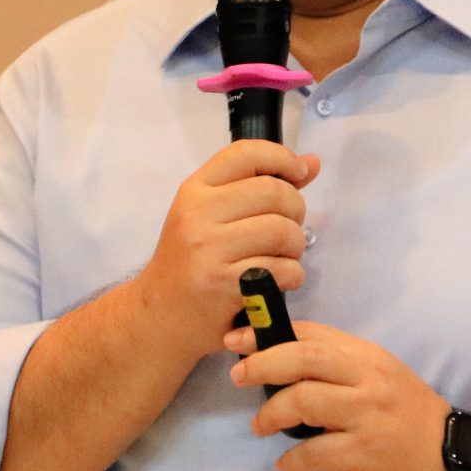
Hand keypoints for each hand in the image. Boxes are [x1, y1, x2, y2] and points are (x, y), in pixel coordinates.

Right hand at [133, 140, 319, 365]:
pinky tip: (277, 281)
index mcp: (194, 191)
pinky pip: (282, 270)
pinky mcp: (224, 286)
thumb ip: (257, 186)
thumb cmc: (190, 263)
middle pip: (274, 193)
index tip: (300, 173)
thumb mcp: (210, 216)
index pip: (246, 154)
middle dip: (296, 210)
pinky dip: (292, 276)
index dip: (283, 158)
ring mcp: (209, 251)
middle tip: (288, 229)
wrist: (159, 316)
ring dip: (295, 247)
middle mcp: (198, 215)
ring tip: (283, 256)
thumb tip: (311, 162)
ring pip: (282, 232)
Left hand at [227, 321, 452, 470]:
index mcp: (367, 356)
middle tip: (237, 376)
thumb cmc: (406, 417)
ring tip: (260, 427)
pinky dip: (293, 459)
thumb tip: (281, 359)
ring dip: (272, 413)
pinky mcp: (367, 452)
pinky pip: (316, 452)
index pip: (313, 332)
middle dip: (263, 363)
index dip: (269, 332)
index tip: (237, 338)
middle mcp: (369, 379)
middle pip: (305, 357)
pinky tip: (286, 464)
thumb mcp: (378, 379)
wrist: (451, 459)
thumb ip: (339, 367)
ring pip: (305, 401)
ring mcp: (369, 415)